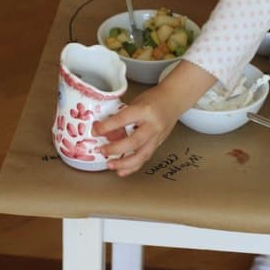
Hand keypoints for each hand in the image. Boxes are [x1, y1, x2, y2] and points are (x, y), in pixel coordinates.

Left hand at [93, 61, 215, 176]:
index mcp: (145, 110)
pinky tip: (122, 171)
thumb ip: (122, 116)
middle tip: (101, 150)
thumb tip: (104, 130)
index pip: (123, 119)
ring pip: (142, 155)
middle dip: (115, 149)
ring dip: (124, 163)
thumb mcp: (136, 102)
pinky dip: (133, 166)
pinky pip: (145, 157)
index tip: (95, 131)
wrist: (174, 99)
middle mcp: (153, 125)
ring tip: (110, 165)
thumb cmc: (154, 98)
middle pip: (134, 142)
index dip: (107, 127)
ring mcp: (158, 136)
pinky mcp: (159, 144)